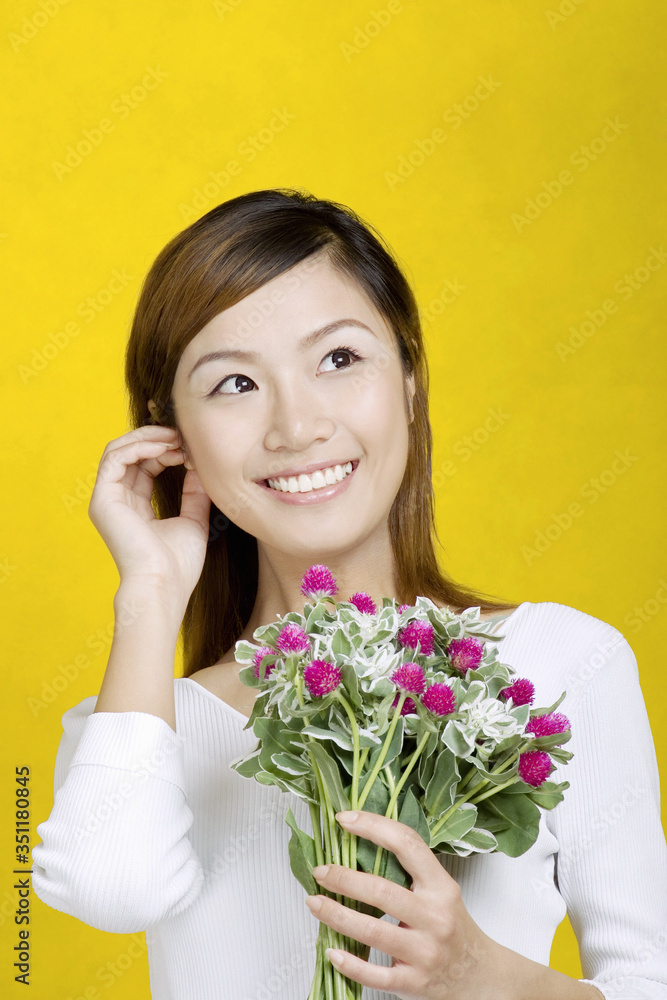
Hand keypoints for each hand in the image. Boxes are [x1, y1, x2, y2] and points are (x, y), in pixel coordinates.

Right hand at [88, 425, 210, 605]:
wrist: (164, 585)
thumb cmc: (179, 564)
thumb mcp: (193, 520)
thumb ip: (195, 494)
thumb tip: (201, 466)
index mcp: (136, 508)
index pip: (145, 466)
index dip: (167, 451)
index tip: (192, 449)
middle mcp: (117, 501)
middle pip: (130, 454)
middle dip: (158, 439)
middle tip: (183, 436)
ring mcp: (107, 499)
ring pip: (119, 450)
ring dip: (148, 438)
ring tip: (175, 439)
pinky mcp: (102, 499)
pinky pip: (115, 458)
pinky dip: (139, 446)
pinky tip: (165, 448)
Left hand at [304, 810, 504, 999]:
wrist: (480, 975)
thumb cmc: (454, 927)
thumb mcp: (442, 891)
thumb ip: (412, 871)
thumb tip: (361, 845)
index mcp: (441, 887)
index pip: (407, 844)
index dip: (373, 827)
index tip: (345, 819)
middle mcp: (435, 918)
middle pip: (381, 891)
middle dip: (343, 878)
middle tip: (320, 871)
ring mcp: (425, 952)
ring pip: (372, 930)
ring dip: (336, 915)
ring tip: (314, 903)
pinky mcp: (414, 983)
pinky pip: (375, 975)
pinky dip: (350, 964)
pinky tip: (332, 951)